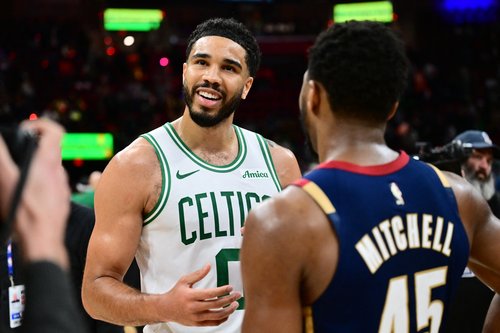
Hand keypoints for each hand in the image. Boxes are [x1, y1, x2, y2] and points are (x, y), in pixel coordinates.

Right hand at [8, 119, 69, 266]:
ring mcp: (61, 187)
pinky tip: (25, 196)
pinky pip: (51, 186)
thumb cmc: (25, 212)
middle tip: (13, 155)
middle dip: (31, 148)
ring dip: (34, 167)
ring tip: (15, 177)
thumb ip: (0, 156)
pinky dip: (38, 185)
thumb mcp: (6, 179)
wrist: (42, 242)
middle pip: (50, 150)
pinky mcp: (60, 202)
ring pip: (49, 169)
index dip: (39, 125)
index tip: (23, 131)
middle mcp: (59, 172)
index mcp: (48, 162)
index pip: (55, 131)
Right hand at [160, 264, 240, 325]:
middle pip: (216, 305)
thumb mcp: (184, 281)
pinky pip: (213, 323)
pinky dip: (222, 319)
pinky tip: (228, 313)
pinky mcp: (197, 324)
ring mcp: (196, 317)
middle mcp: (194, 308)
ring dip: (228, 310)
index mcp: (191, 296)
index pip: (210, 294)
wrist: (165, 309)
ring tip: (235, 304)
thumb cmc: (176, 293)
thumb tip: (208, 266)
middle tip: (237, 295)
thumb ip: (198, 274)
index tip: (230, 287)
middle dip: (229, 299)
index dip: (222, 291)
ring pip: (216, 316)